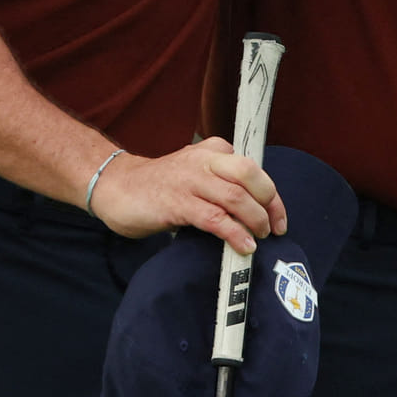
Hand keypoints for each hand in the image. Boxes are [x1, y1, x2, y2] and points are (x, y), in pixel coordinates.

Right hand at [86, 137, 287, 253]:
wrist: (117, 187)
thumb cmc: (162, 186)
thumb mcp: (198, 173)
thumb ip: (224, 182)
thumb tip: (258, 211)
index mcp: (214, 151)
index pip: (254, 170)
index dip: (272, 197)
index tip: (279, 220)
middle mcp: (205, 161)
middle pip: (250, 175)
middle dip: (268, 204)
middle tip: (273, 229)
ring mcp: (190, 181)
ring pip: (236, 197)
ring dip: (254, 221)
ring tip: (259, 238)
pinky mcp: (176, 203)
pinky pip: (215, 218)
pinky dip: (234, 233)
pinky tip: (243, 246)